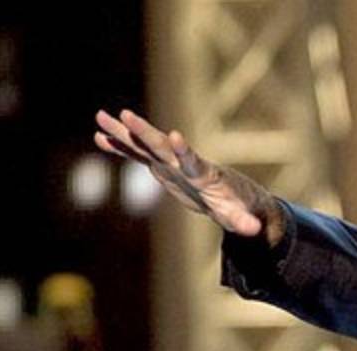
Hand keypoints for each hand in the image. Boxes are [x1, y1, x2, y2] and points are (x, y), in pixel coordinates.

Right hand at [93, 109, 284, 244]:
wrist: (234, 199)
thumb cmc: (241, 208)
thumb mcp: (243, 218)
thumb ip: (247, 222)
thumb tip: (256, 230)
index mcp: (205, 175)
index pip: (193, 161)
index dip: (184, 150)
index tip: (173, 136)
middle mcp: (186, 164)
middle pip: (162, 146)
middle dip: (144, 131)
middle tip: (125, 114)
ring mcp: (173, 164)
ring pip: (145, 145)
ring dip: (123, 132)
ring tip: (100, 116)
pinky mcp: (163, 168)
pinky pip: (139, 155)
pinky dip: (121, 147)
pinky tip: (100, 137)